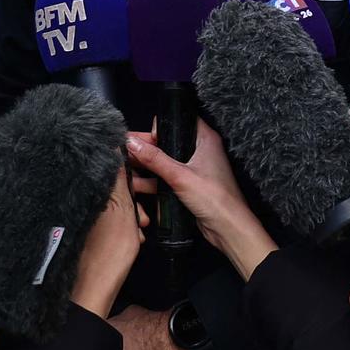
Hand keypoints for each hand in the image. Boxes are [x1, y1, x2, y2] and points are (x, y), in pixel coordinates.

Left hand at [71, 162, 143, 318]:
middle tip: (145, 212)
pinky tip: (131, 238)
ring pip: (113, 203)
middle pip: (112, 184)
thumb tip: (112, 143)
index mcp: (88, 192)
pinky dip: (122, 225)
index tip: (146, 163)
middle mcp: (81, 201)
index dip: (129, 161)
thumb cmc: (107, 254)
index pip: (109, 163)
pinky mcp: (84, 232)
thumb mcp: (122, 212)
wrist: (91, 291)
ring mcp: (82, 217)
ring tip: (140, 229)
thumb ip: (118, 179)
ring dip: (131, 212)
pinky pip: (108, 219)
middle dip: (134, 194)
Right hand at [126, 120, 277, 279]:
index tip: (148, 137)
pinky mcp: (187, 185)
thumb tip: (132, 143)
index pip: (180, 120)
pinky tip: (132, 182)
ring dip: (145, 164)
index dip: (162, 125)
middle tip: (123, 147)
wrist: (228, 229)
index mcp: (205, 139)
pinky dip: (151, 179)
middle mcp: (199, 150)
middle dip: (146, 146)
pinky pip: (165, 178)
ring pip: (164, 161)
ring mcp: (193, 169)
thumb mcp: (180, 176)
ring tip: (121, 164)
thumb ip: (155, 159)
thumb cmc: (214, 198)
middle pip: (168, 142)